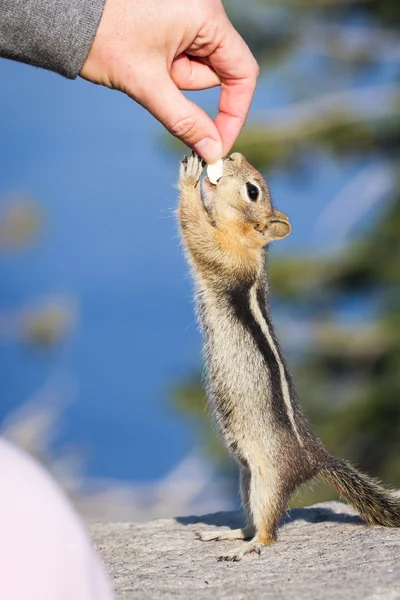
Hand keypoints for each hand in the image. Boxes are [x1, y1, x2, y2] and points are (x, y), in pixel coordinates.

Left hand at [80, 0, 258, 162]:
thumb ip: (185, 121)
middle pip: (218, 71)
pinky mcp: (176, 18)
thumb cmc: (103, 39)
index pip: (242, 73)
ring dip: (173, 77)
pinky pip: (185, 55)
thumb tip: (213, 152)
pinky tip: (142, 56)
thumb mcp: (147, 85)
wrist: (64, 15)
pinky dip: (168, 68)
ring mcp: (190, 12)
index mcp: (206, 16)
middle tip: (154, 81)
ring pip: (199, 66)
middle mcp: (205, 9)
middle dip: (186, 87)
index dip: (234, 113)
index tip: (217, 144)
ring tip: (141, 61)